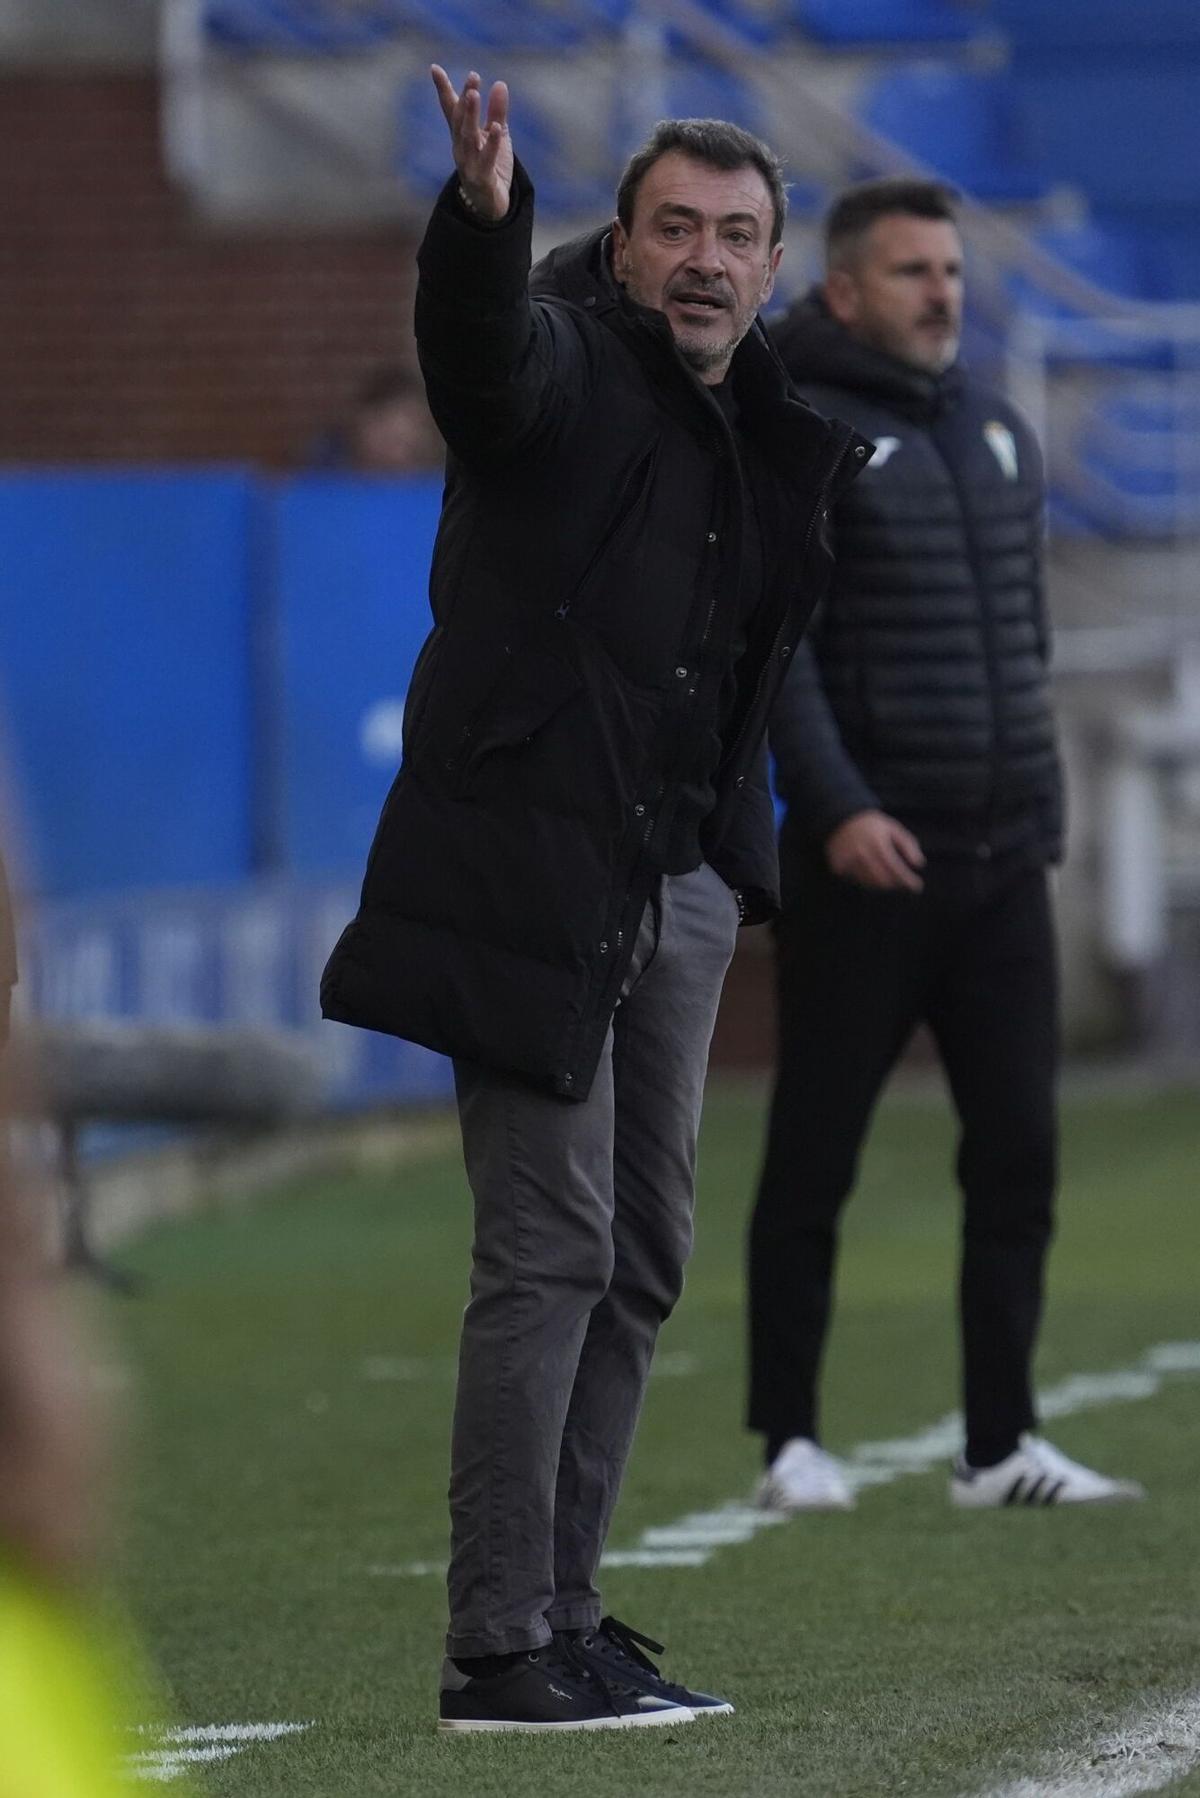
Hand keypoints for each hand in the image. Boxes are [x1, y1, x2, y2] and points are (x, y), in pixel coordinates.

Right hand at [430, 65, 512, 222]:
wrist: (491, 206)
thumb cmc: (491, 167)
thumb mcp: (497, 136)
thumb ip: (497, 112)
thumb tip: (499, 83)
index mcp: (462, 135)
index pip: (451, 109)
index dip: (443, 89)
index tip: (435, 68)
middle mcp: (461, 148)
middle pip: (460, 121)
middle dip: (465, 98)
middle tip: (472, 77)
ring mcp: (469, 164)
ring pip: (468, 137)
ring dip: (471, 116)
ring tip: (474, 94)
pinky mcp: (482, 178)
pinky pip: (486, 160)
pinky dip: (492, 144)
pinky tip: (497, 128)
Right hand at [826, 810, 925, 891]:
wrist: (842, 818)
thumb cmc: (873, 825)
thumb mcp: (894, 829)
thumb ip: (908, 845)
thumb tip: (920, 864)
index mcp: (878, 844)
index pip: (897, 869)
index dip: (908, 881)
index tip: (918, 887)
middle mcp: (863, 854)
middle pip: (883, 881)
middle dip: (895, 884)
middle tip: (901, 882)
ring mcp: (848, 861)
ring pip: (869, 883)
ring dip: (880, 882)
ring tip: (884, 872)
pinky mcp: (838, 866)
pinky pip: (855, 880)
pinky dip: (864, 878)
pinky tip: (866, 867)